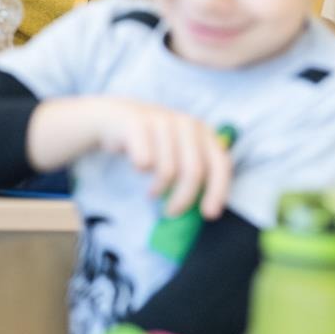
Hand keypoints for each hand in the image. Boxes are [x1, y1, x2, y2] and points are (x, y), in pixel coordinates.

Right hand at [33, 98, 232, 218]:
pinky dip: (141, 172)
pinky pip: (144, 161)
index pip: (220, 164)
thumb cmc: (152, 143)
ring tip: (152, 192)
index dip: (218, 191)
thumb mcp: (178, 152)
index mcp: (203, 131)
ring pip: (168, 170)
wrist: (114, 119)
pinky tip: (138, 169)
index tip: (208, 215)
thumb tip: (207, 210)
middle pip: (193, 172)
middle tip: (171, 213)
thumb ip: (194, 170)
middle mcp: (186, 123)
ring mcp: (162, 120)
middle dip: (183, 199)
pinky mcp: (138, 124)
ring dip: (158, 189)